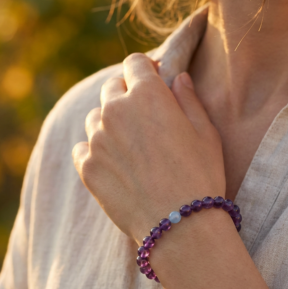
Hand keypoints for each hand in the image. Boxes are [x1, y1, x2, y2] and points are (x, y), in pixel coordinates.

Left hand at [72, 53, 225, 243]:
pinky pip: (82, 148)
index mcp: (147, 95)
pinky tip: (113, 164)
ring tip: (128, 144)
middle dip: (126, 93)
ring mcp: (97, 139)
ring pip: (95, 117)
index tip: (151, 79)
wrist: (180, 225)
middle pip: (112, 88)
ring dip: (108, 122)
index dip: (144, 69)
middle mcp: (116, 110)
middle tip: (141, 114)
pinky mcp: (86, 167)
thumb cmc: (200, 175)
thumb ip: (188, 98)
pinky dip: (94, 150)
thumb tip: (177, 78)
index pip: (134, 63)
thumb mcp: (205, 132)